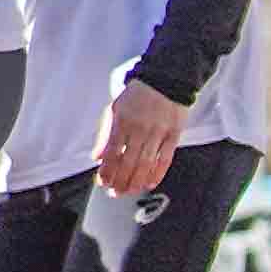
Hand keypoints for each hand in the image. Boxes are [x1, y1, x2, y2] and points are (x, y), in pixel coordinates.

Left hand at [93, 79, 185, 199]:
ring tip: (130, 190)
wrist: (166, 79)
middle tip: (115, 192)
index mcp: (122, 121)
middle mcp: (140, 128)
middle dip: (120, 181)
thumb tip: (97, 157)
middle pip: (128, 162)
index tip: (103, 182)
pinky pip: (165, 159)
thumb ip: (105, 134)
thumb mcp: (115, 109)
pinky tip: (149, 183)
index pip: (112, 153)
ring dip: (136, 181)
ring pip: (146, 164)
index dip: (107, 171)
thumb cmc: (138, 94)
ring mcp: (158, 132)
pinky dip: (157, 174)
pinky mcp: (174, 134)